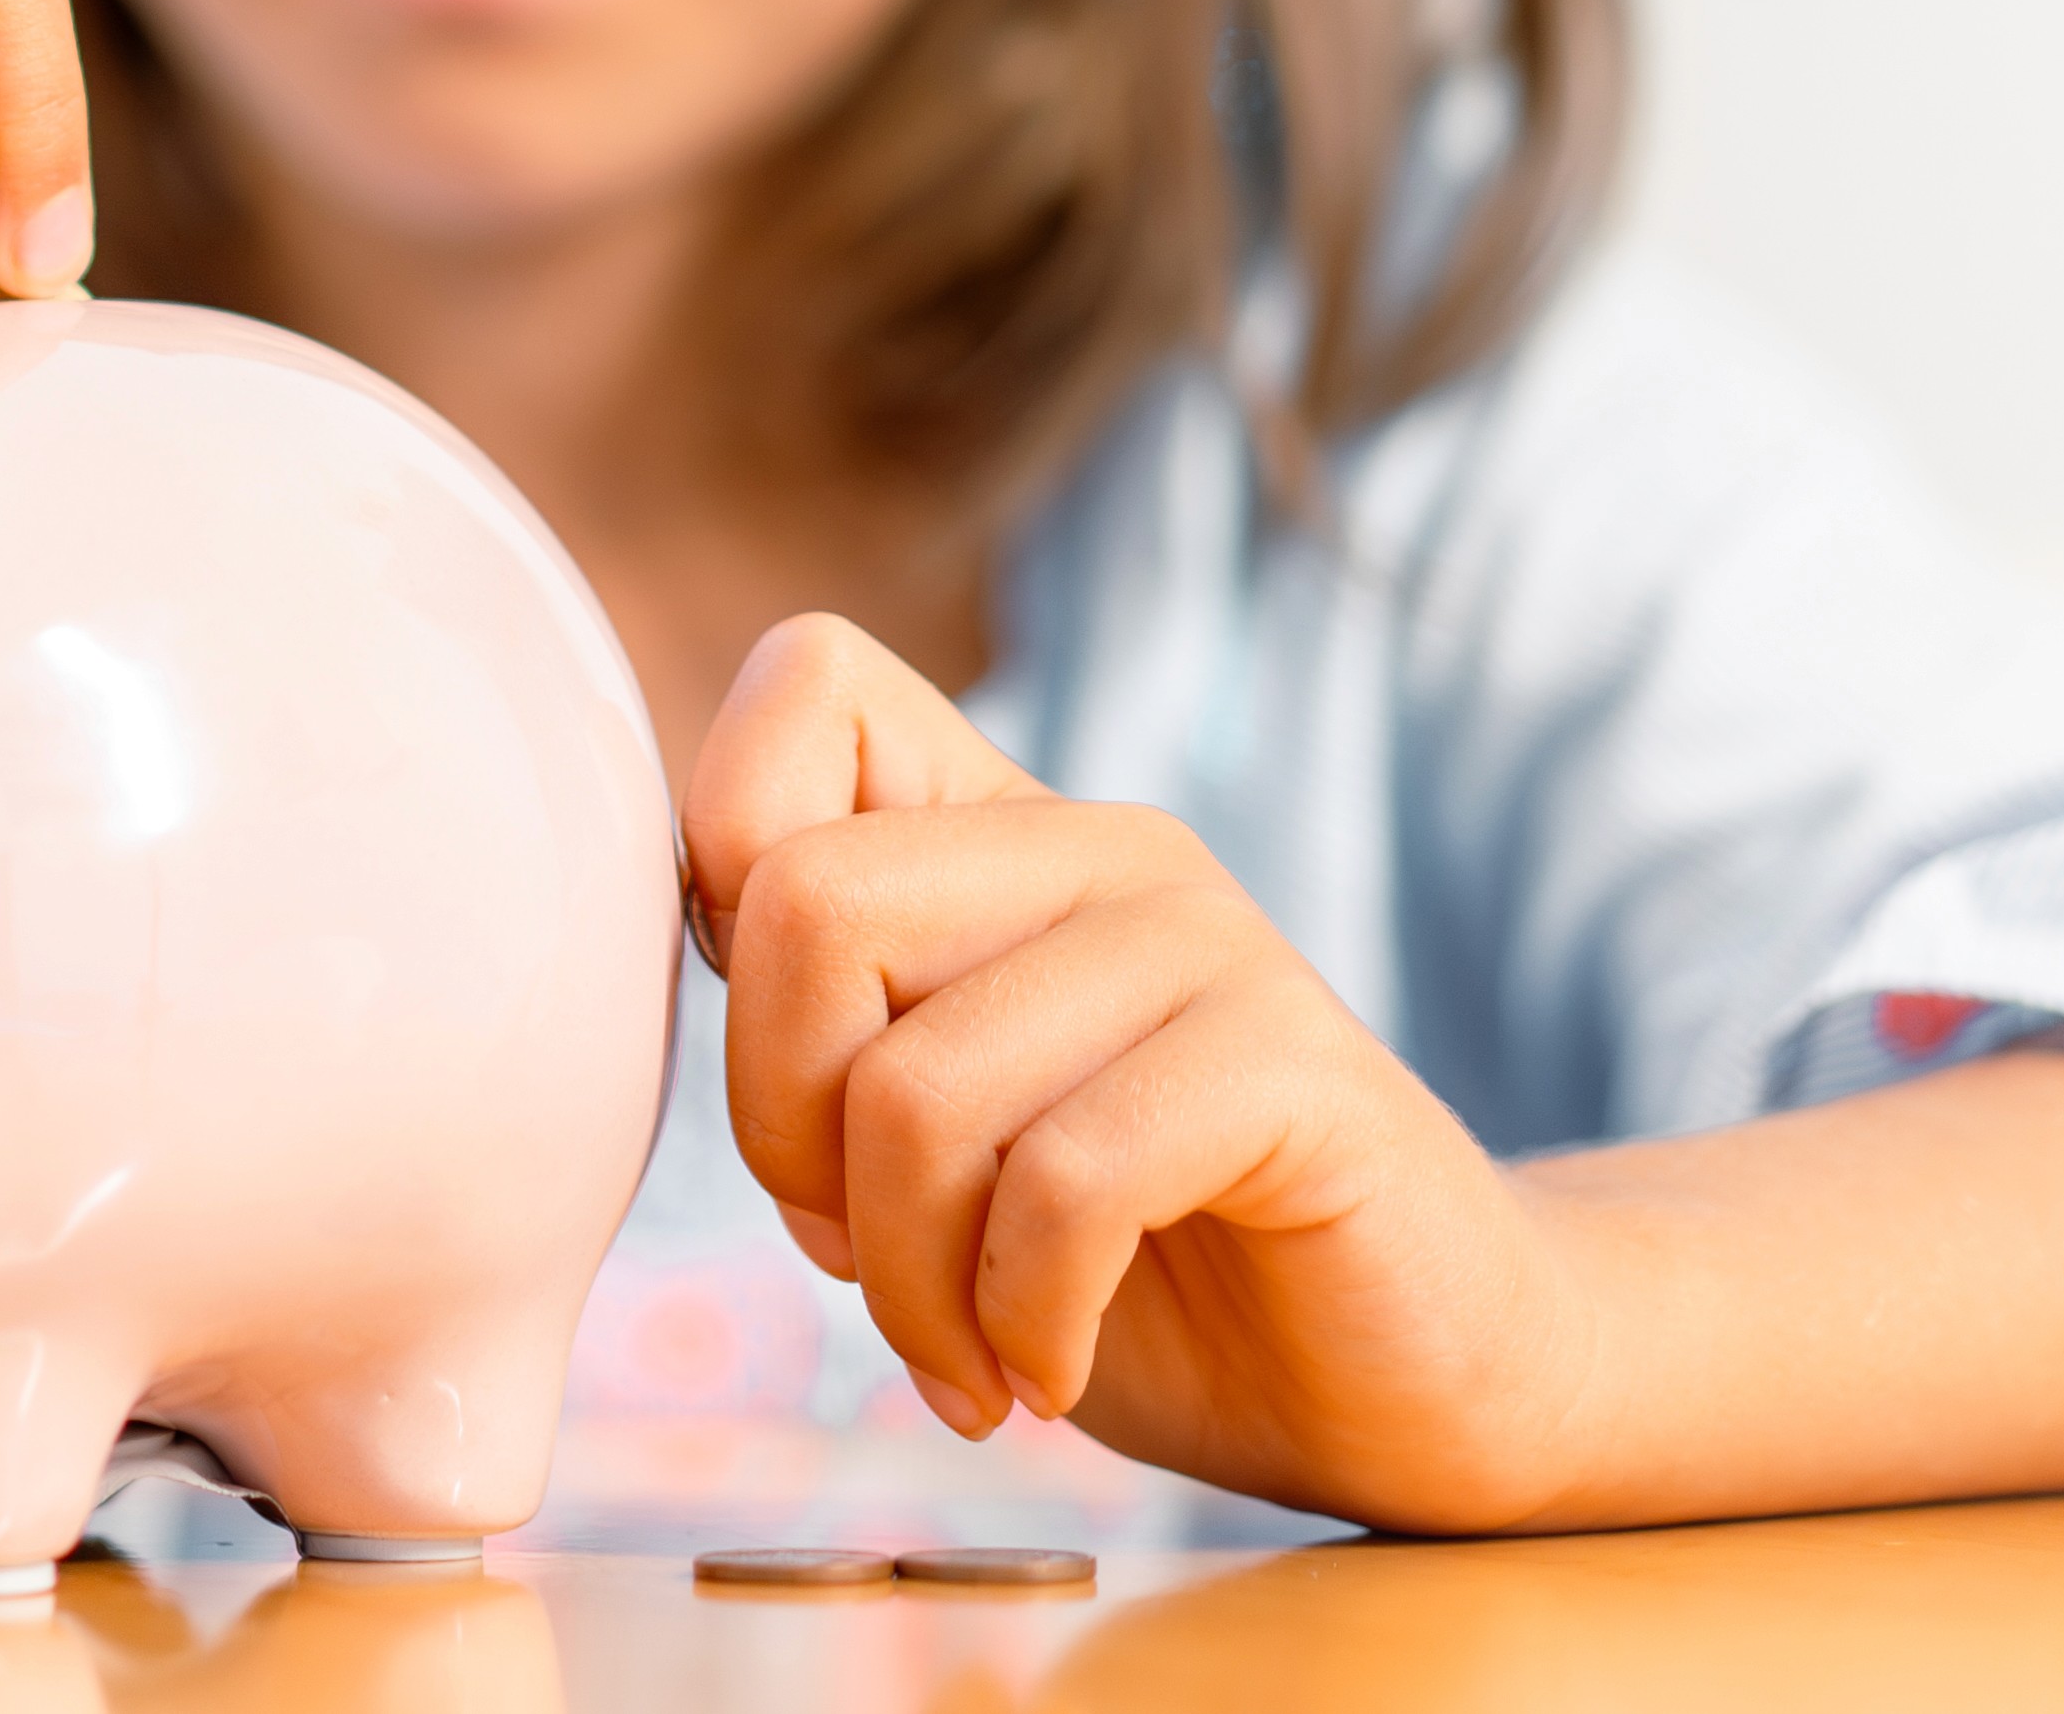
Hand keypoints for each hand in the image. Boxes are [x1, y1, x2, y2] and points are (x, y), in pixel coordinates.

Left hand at [688, 616, 1594, 1529]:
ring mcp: (1205, 940)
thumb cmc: (1141, 1263)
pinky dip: (1021, 1317)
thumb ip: (826, 1025)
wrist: (1415, 1378)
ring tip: (966, 1354)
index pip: (805, 685)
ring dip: (906, 1281)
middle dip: (786, 1133)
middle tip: (862, 1262)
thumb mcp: (940, 1130)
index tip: (795, 1079)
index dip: (727, 876)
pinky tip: (1045, 1367)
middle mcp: (1100, 847)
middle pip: (805, 908)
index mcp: (999, 828)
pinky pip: (1067, 1179)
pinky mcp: (1296, 1066)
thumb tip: (648, 978)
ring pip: (918, 1085)